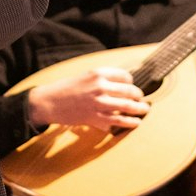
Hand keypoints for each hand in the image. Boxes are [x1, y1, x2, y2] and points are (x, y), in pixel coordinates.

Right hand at [26, 66, 148, 130]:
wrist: (50, 102)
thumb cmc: (67, 88)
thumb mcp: (86, 76)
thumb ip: (102, 79)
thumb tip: (122, 83)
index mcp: (98, 73)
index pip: (124, 76)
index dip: (131, 81)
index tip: (132, 85)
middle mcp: (100, 86)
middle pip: (129, 90)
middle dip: (138, 95)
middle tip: (142, 98)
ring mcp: (99, 103)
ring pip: (127, 106)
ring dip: (139, 109)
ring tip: (145, 109)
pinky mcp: (96, 117)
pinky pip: (118, 121)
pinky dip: (130, 122)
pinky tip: (136, 122)